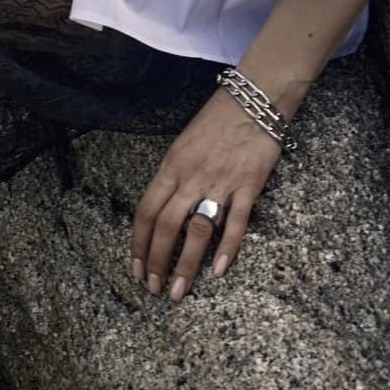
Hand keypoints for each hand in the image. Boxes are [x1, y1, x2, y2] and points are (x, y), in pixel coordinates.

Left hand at [131, 84, 283, 301]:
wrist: (253, 98)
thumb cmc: (216, 122)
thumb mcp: (182, 146)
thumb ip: (172, 179)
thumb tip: (161, 213)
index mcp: (171, 166)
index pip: (146, 211)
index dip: (139, 243)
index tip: (136, 269)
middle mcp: (191, 176)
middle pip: (166, 226)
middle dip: (156, 262)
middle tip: (154, 289)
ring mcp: (220, 181)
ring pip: (197, 230)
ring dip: (186, 264)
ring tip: (179, 291)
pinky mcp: (248, 184)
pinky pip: (236, 221)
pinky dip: (227, 248)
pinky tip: (219, 271)